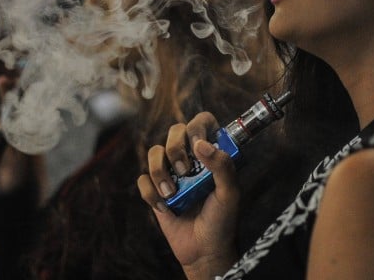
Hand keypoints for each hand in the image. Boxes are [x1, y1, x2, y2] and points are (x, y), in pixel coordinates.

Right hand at [137, 112, 240, 279]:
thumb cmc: (222, 220)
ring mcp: (172, 173)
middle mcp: (191, 158)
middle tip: (185, 172)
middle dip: (176, 149)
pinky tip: (165, 207)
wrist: (204, 250)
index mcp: (212, 153)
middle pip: (175, 131)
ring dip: (159, 171)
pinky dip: (150, 192)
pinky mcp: (156, 190)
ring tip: (171, 193)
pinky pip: (142, 179)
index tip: (198, 146)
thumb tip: (201, 144)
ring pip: (154, 152)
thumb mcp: (230, 193)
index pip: (202, 122)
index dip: (198, 127)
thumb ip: (222, 166)